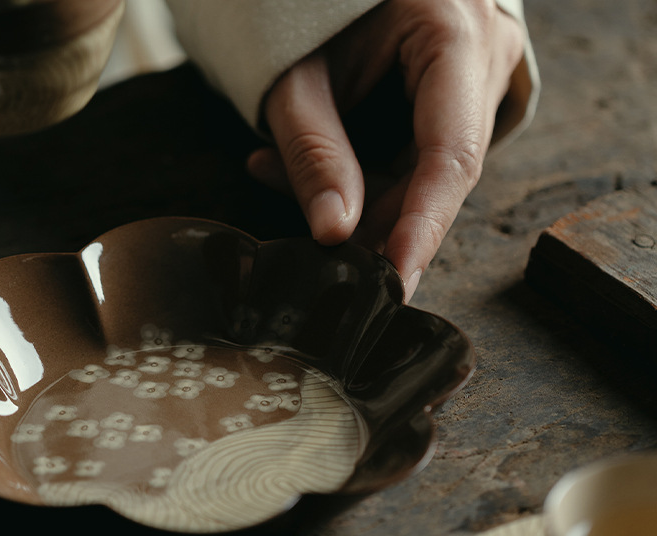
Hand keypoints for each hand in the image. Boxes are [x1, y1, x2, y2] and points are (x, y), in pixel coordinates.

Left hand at [247, 0, 523, 299]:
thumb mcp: (296, 73)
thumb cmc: (310, 2)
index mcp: (457, 35)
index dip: (421, 226)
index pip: (451, 156)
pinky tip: (304, 167)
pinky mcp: (454, 92)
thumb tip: (333, 234)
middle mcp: (483, 56)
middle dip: (379, 222)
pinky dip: (362, 174)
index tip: (395, 279)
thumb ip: (313, 152)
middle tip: (325, 257)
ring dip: (361, 198)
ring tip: (281, 176)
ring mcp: (475, 74)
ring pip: (426, 171)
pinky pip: (416, 153)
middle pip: (440, 173)